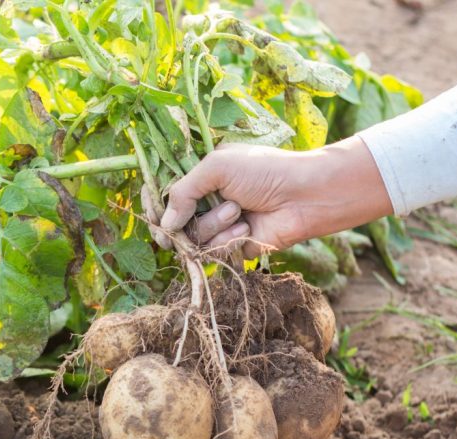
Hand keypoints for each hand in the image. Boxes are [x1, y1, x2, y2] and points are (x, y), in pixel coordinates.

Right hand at [158, 137, 393, 257]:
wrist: (304, 195)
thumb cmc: (264, 170)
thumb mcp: (217, 167)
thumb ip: (183, 192)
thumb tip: (163, 225)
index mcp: (203, 179)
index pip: (168, 197)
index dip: (157, 208)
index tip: (151, 216)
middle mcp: (209, 204)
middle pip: (176, 223)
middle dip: (187, 220)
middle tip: (195, 218)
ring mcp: (221, 227)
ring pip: (194, 239)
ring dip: (213, 225)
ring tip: (238, 212)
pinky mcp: (234, 248)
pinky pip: (214, 253)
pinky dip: (228, 240)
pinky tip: (247, 228)